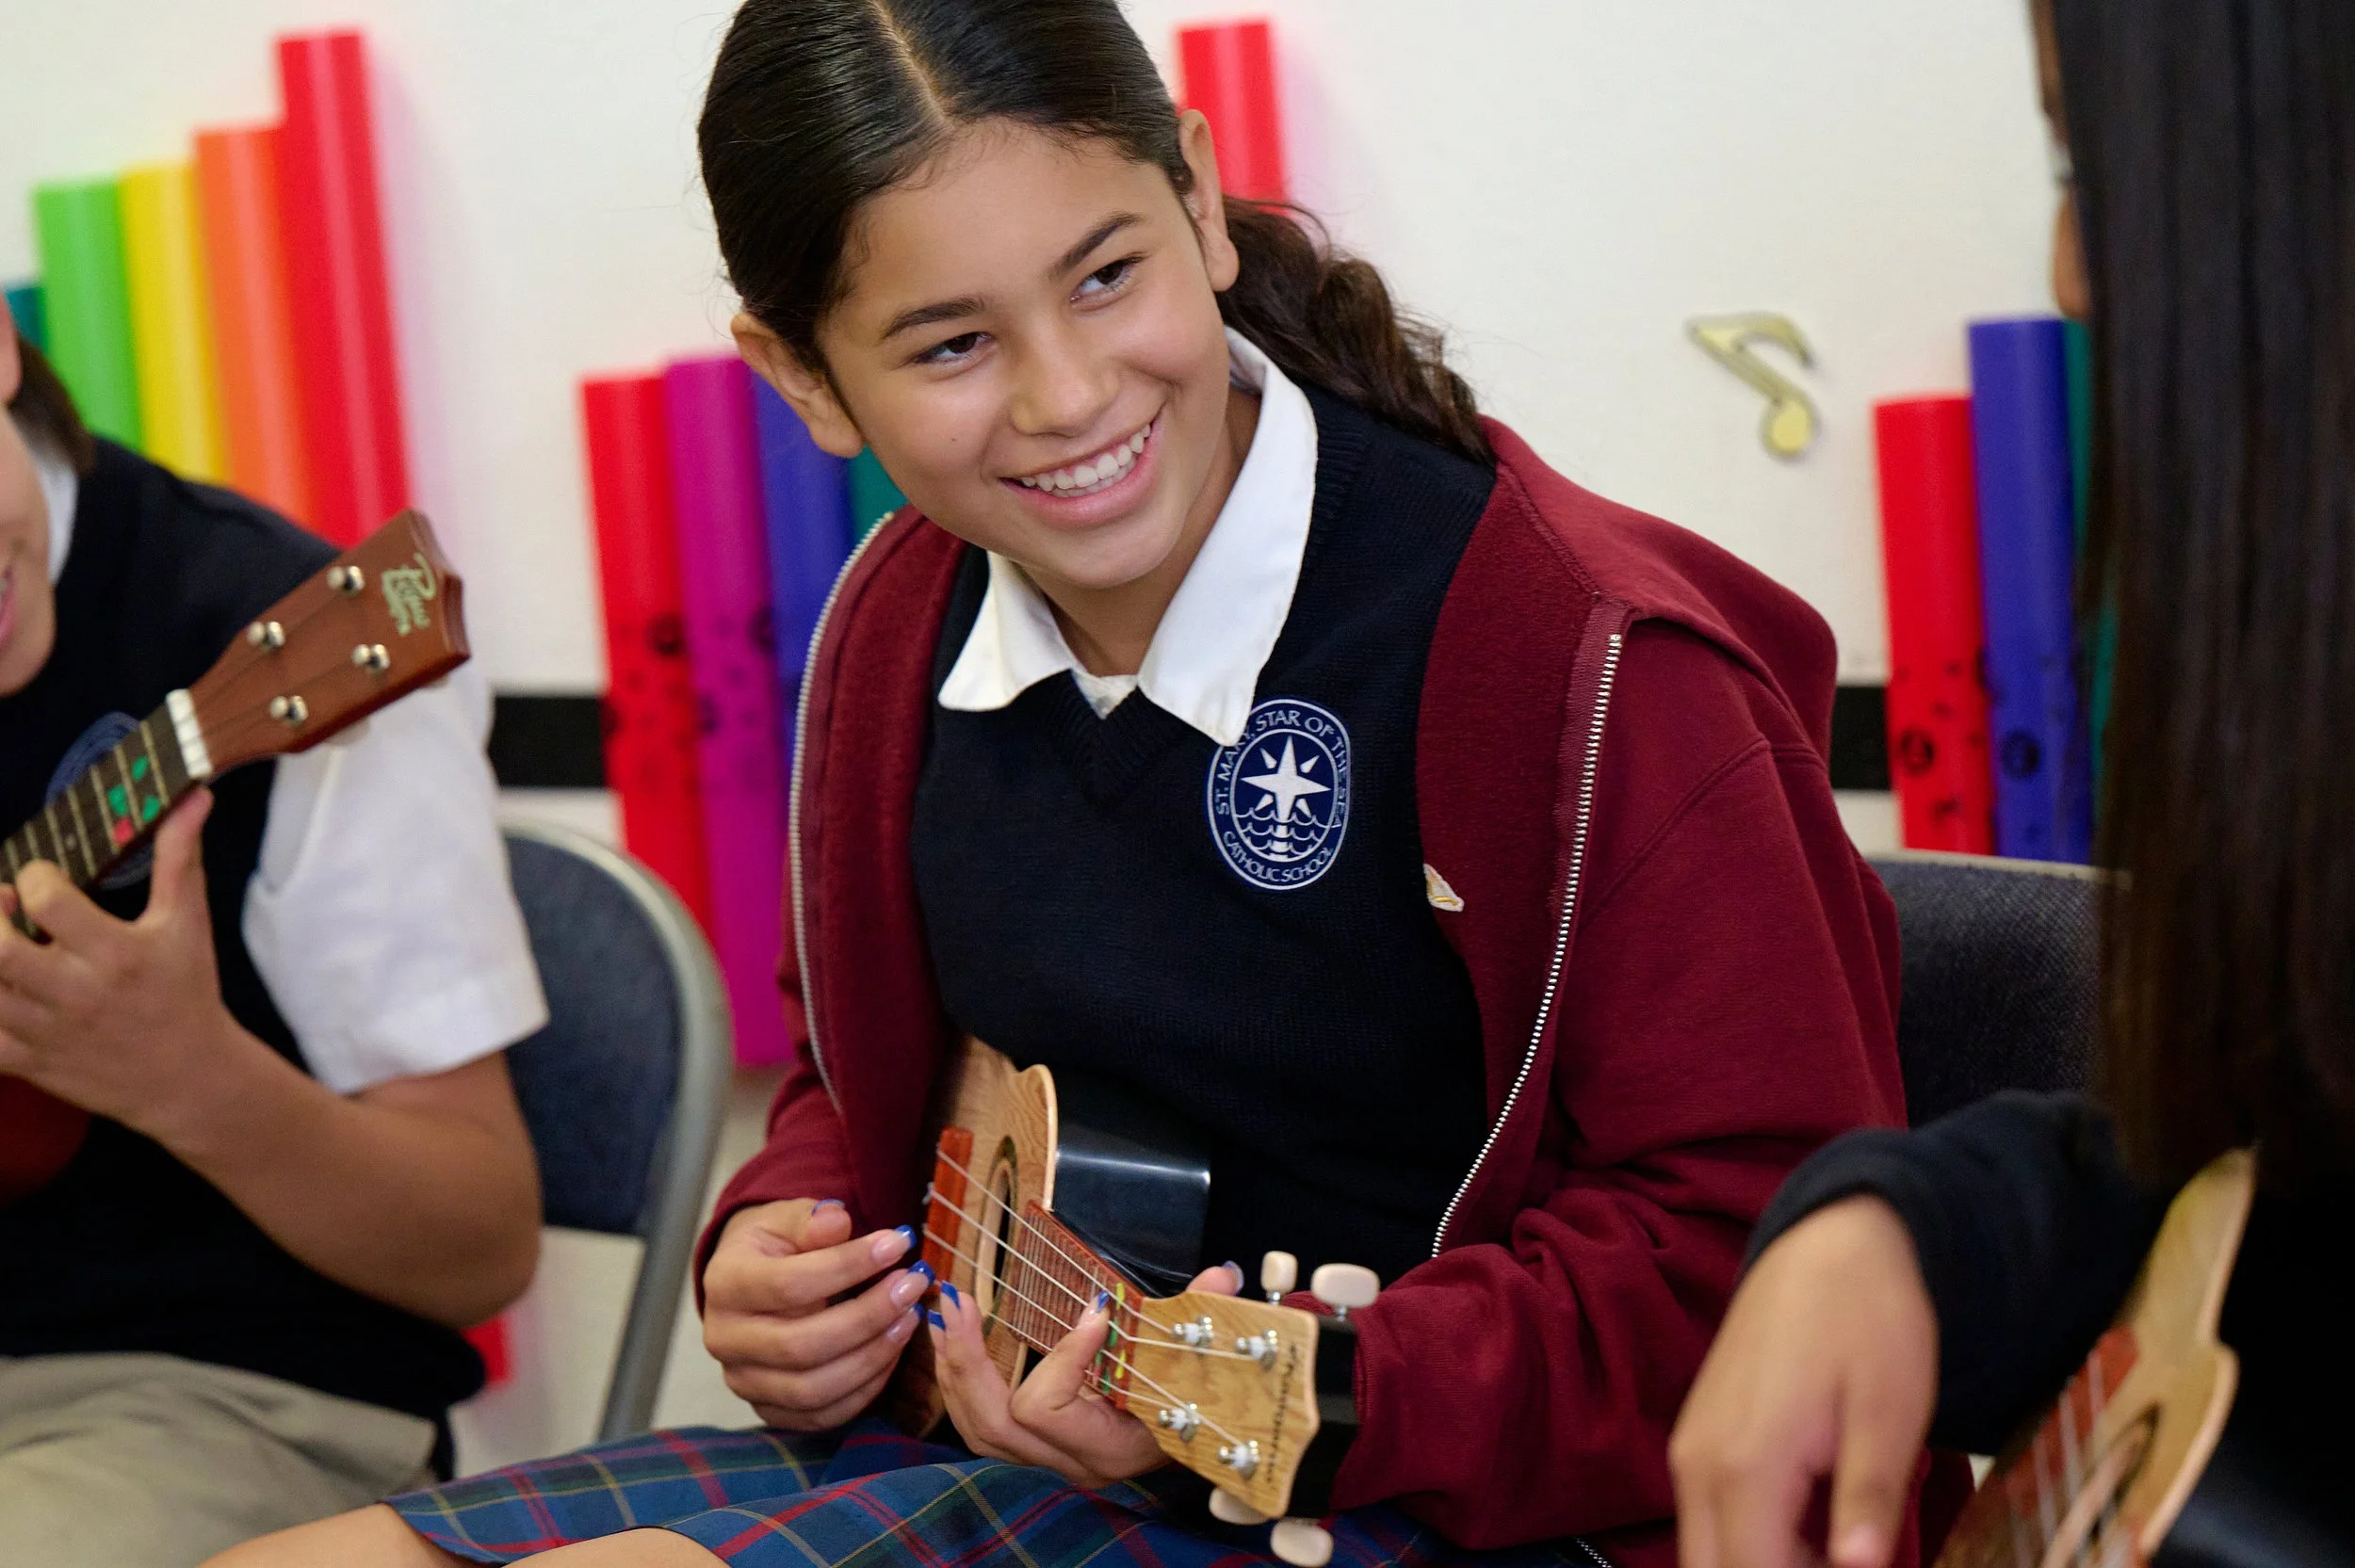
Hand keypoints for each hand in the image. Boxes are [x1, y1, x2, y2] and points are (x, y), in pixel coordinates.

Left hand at [0, 790, 259, 1142]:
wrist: (190, 1076)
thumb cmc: (186, 991)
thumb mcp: (189, 922)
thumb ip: (180, 857)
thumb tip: (193, 797)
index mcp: (116, 953)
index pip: (46, 900)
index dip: (33, 877)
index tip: (42, 878)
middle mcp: (77, 993)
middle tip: (2, 906)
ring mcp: (48, 1032)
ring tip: (1, 943)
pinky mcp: (30, 1063)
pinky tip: (0, 987)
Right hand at [702, 1198, 928, 1428]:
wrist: (750, 1281)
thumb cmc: (777, 1245)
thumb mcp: (787, 1218)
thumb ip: (811, 1220)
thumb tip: (837, 1220)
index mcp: (725, 1284)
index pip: (789, 1285)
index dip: (849, 1266)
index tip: (899, 1244)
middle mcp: (724, 1340)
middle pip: (800, 1346)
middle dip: (869, 1316)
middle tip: (913, 1286)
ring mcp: (743, 1381)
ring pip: (813, 1389)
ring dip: (872, 1356)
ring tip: (909, 1317)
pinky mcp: (768, 1409)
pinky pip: (821, 1416)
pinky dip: (864, 1389)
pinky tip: (892, 1350)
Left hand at [930, 1259, 1243, 1488]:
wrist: (1197, 1447)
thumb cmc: (1198, 1406)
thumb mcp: (1199, 1365)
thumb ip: (1203, 1320)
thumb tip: (1220, 1276)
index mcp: (1108, 1449)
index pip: (1048, 1407)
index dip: (1063, 1356)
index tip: (1097, 1310)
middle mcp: (1070, 1464)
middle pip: (994, 1422)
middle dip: (969, 1359)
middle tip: (958, 1300)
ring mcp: (1047, 1462)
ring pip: (977, 1429)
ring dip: (955, 1370)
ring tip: (945, 1316)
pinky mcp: (1034, 1451)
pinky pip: (979, 1427)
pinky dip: (961, 1385)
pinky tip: (953, 1343)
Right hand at [1670, 1196, 1937, 1567]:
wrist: (1829, 1241)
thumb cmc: (1867, 1319)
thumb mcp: (1888, 1413)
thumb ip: (1866, 1502)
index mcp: (1746, 1464)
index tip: (1860, 1565)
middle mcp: (1698, 1465)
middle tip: (1846, 1560)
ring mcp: (1691, 1451)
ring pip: (1706, 1554)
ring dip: (1766, 1564)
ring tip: (1836, 1549)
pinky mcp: (1698, 1440)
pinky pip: (1710, 1521)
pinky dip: (1755, 1542)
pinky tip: (1816, 1529)